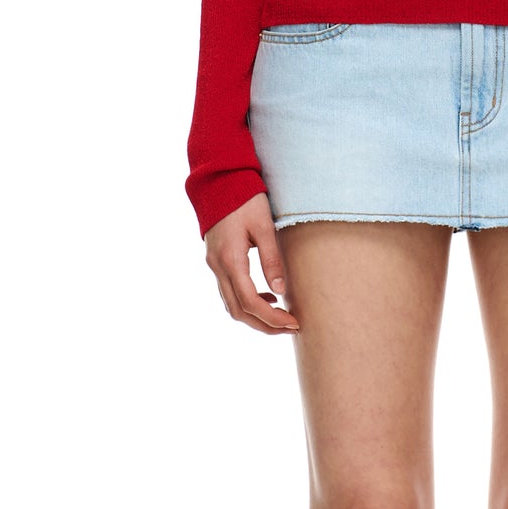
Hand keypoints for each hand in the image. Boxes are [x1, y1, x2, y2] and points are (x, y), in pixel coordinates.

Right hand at [204, 192, 300, 333]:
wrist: (219, 181)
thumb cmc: (245, 199)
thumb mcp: (264, 226)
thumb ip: (271, 259)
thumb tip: (281, 291)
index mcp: (230, 259)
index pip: (251, 302)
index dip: (272, 318)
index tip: (293, 323)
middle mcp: (218, 266)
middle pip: (238, 311)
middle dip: (264, 324)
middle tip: (290, 327)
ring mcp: (214, 265)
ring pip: (231, 305)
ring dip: (255, 317)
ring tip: (282, 316)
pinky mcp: (215, 261)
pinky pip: (228, 292)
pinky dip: (246, 302)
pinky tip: (267, 296)